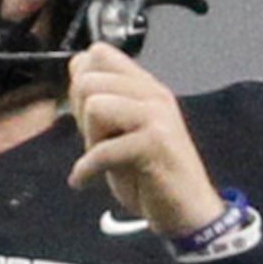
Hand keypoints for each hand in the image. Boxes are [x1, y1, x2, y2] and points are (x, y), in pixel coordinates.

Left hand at [65, 43, 226, 238]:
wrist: (184, 209)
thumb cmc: (150, 173)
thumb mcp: (117, 131)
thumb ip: (100, 98)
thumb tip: (78, 64)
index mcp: (144, 87)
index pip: (100, 54)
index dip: (80, 85)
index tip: (86, 116)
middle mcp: (153, 94)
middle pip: (89, 80)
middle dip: (81, 116)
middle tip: (96, 142)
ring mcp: (157, 116)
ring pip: (95, 105)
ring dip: (89, 139)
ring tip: (102, 158)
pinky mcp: (156, 142)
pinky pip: (102, 148)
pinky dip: (86, 170)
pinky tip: (86, 181)